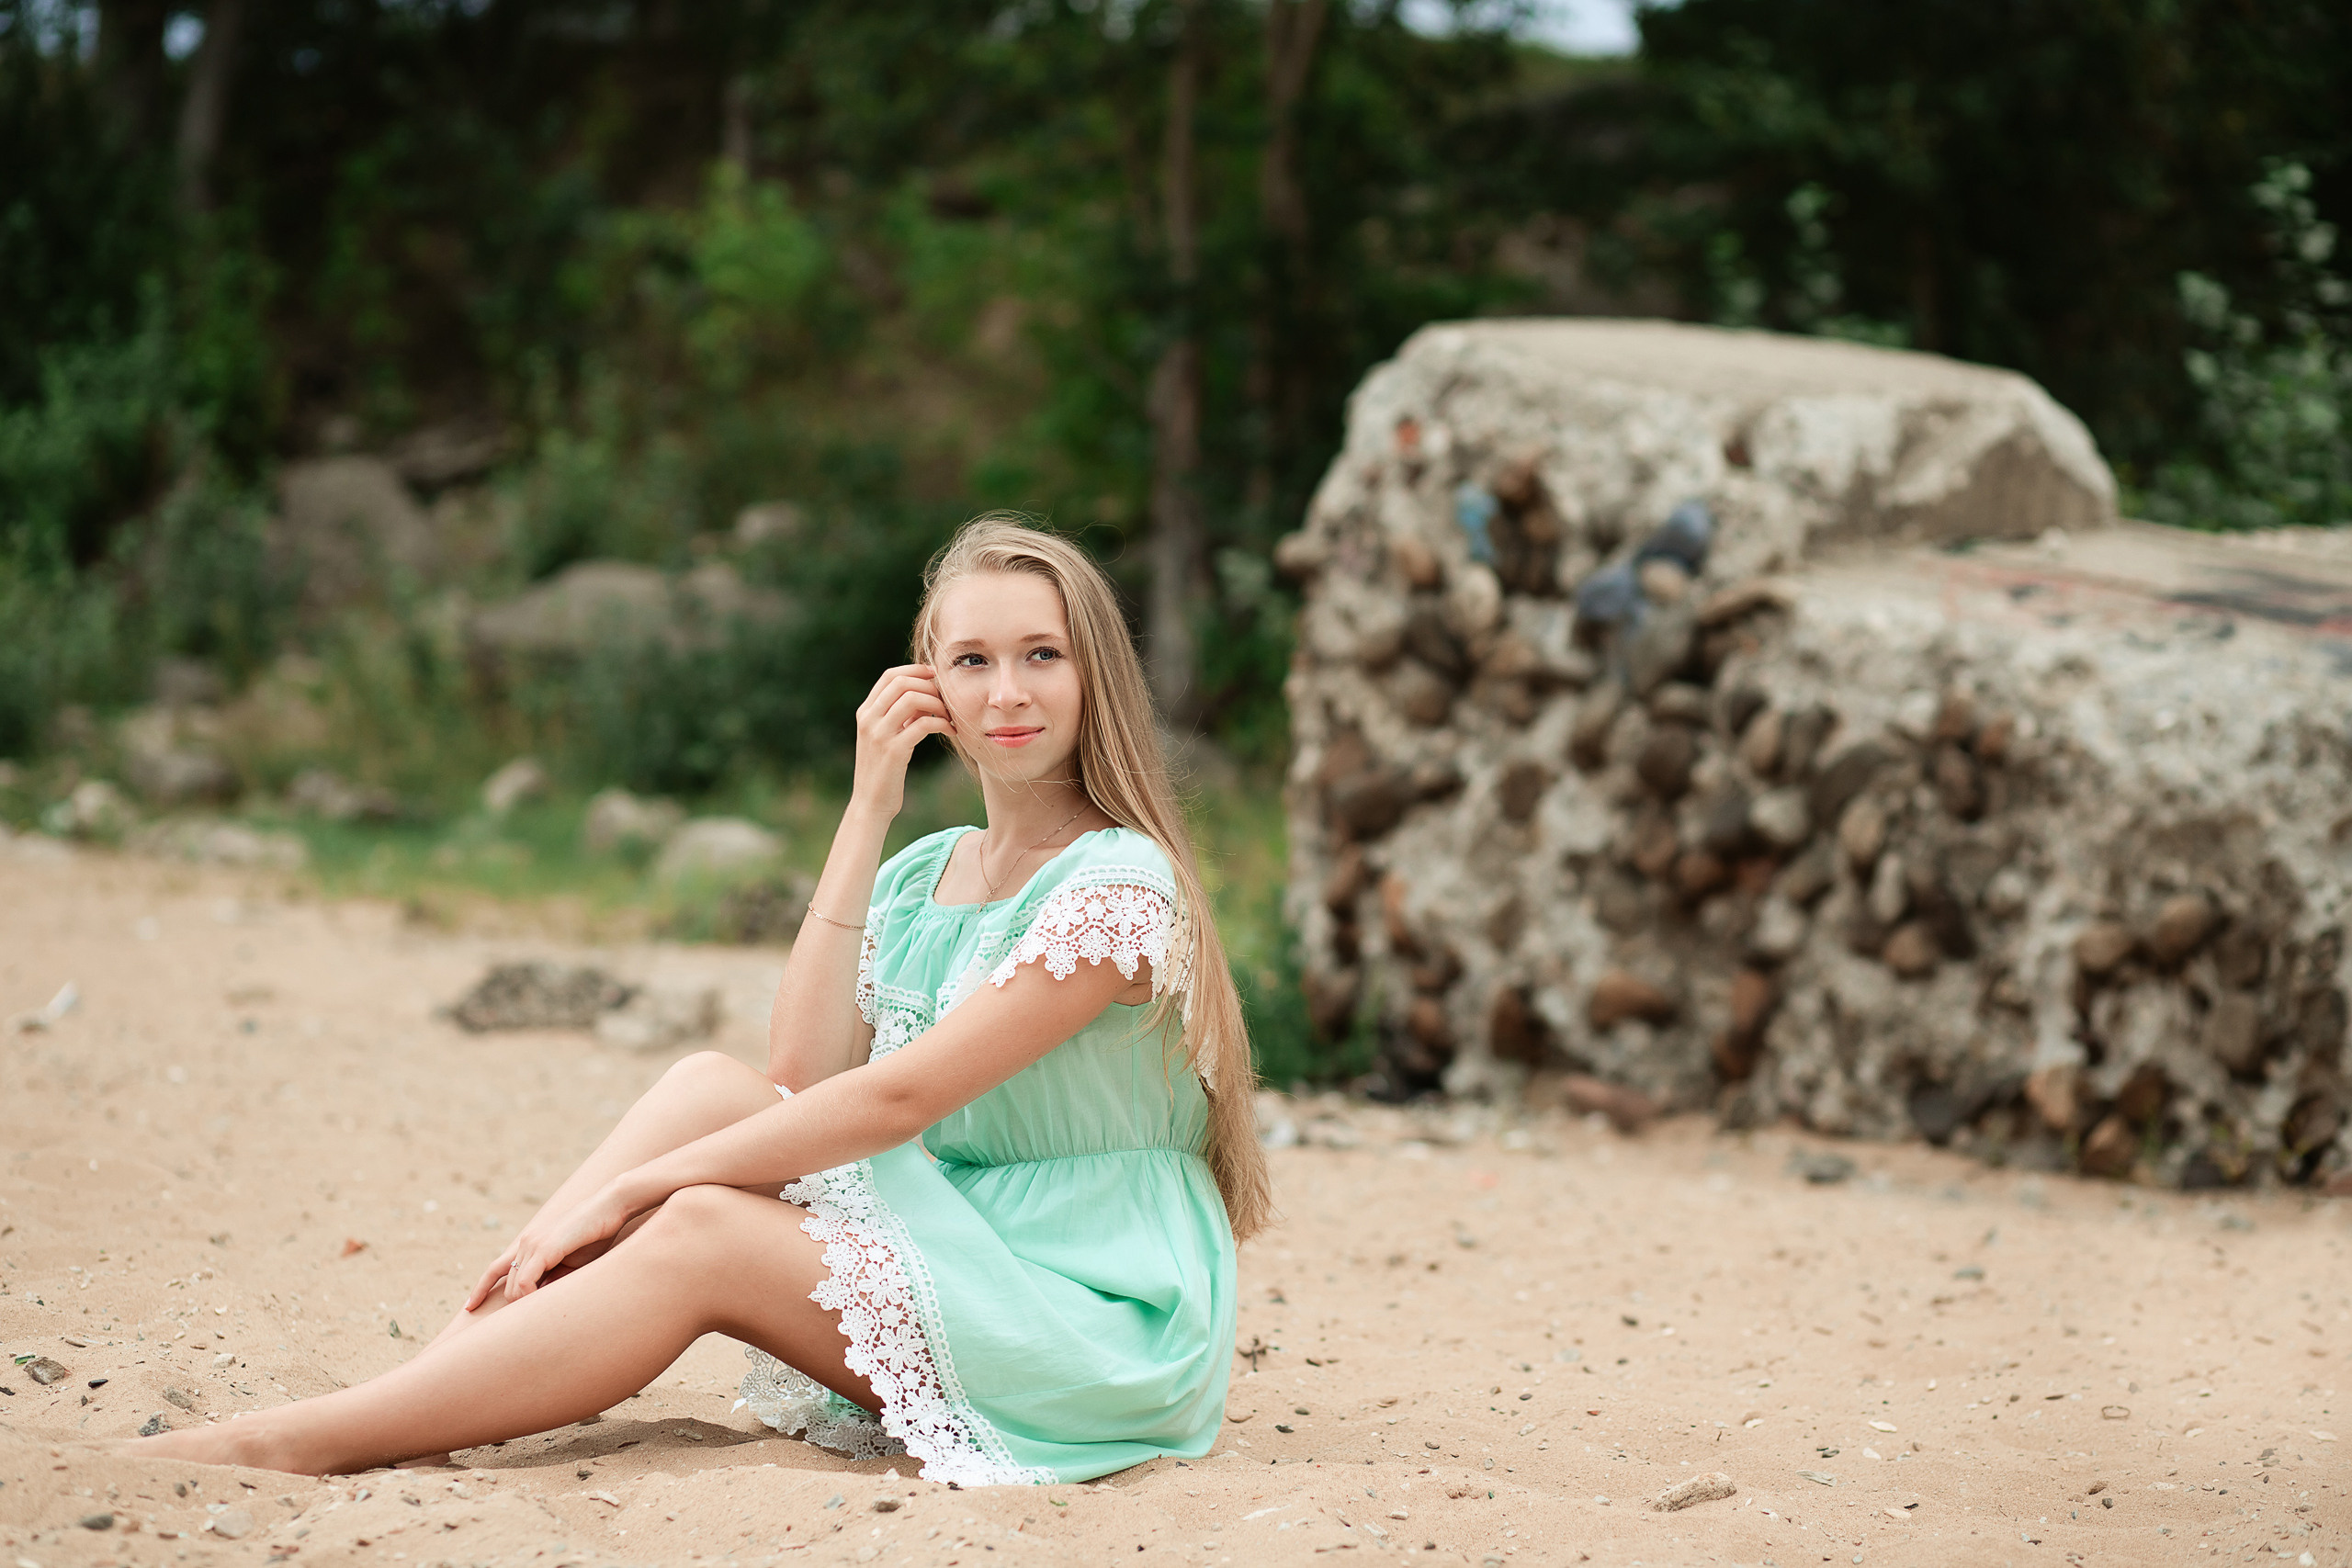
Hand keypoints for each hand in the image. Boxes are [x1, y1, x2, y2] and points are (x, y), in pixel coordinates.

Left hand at [463, 1183, 640, 1307]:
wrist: (612, 1206)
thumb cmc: (596, 1234)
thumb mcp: (571, 1263)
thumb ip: (553, 1278)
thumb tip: (538, 1301)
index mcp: (530, 1244)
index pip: (495, 1269)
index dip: (480, 1288)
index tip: (468, 1308)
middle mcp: (525, 1243)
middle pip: (507, 1286)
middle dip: (516, 1306)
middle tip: (534, 1322)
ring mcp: (532, 1244)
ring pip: (513, 1287)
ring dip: (525, 1304)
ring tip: (543, 1318)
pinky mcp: (544, 1248)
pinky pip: (524, 1282)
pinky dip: (529, 1297)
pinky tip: (543, 1304)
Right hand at [851, 663, 953, 816]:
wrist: (870, 803)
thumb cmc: (883, 770)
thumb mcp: (884, 737)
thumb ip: (896, 715)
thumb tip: (924, 693)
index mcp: (865, 712)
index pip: (890, 675)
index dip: (916, 671)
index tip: (936, 677)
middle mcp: (868, 719)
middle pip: (901, 682)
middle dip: (929, 685)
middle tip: (946, 699)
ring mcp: (879, 734)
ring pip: (912, 698)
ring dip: (937, 703)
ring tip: (948, 716)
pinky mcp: (893, 751)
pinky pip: (923, 724)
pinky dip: (941, 723)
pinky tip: (950, 730)